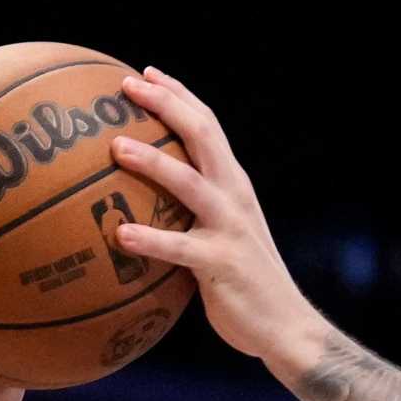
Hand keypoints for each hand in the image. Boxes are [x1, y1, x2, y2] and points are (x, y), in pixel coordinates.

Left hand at [106, 68, 324, 360]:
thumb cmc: (244, 285)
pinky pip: (180, 248)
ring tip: (116, 148)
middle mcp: (234, 196)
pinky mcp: (222, 263)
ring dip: (153, 162)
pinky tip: (119, 235)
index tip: (144, 74)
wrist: (285, 326)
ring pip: (190, 182)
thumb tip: (139, 208)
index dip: (177, 96)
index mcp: (233, 185)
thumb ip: (191, 215)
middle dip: (166, 105)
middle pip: (202, 135)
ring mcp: (230, 228)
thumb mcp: (222, 237)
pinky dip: (150, 240)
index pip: (207, 126)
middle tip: (126, 86)